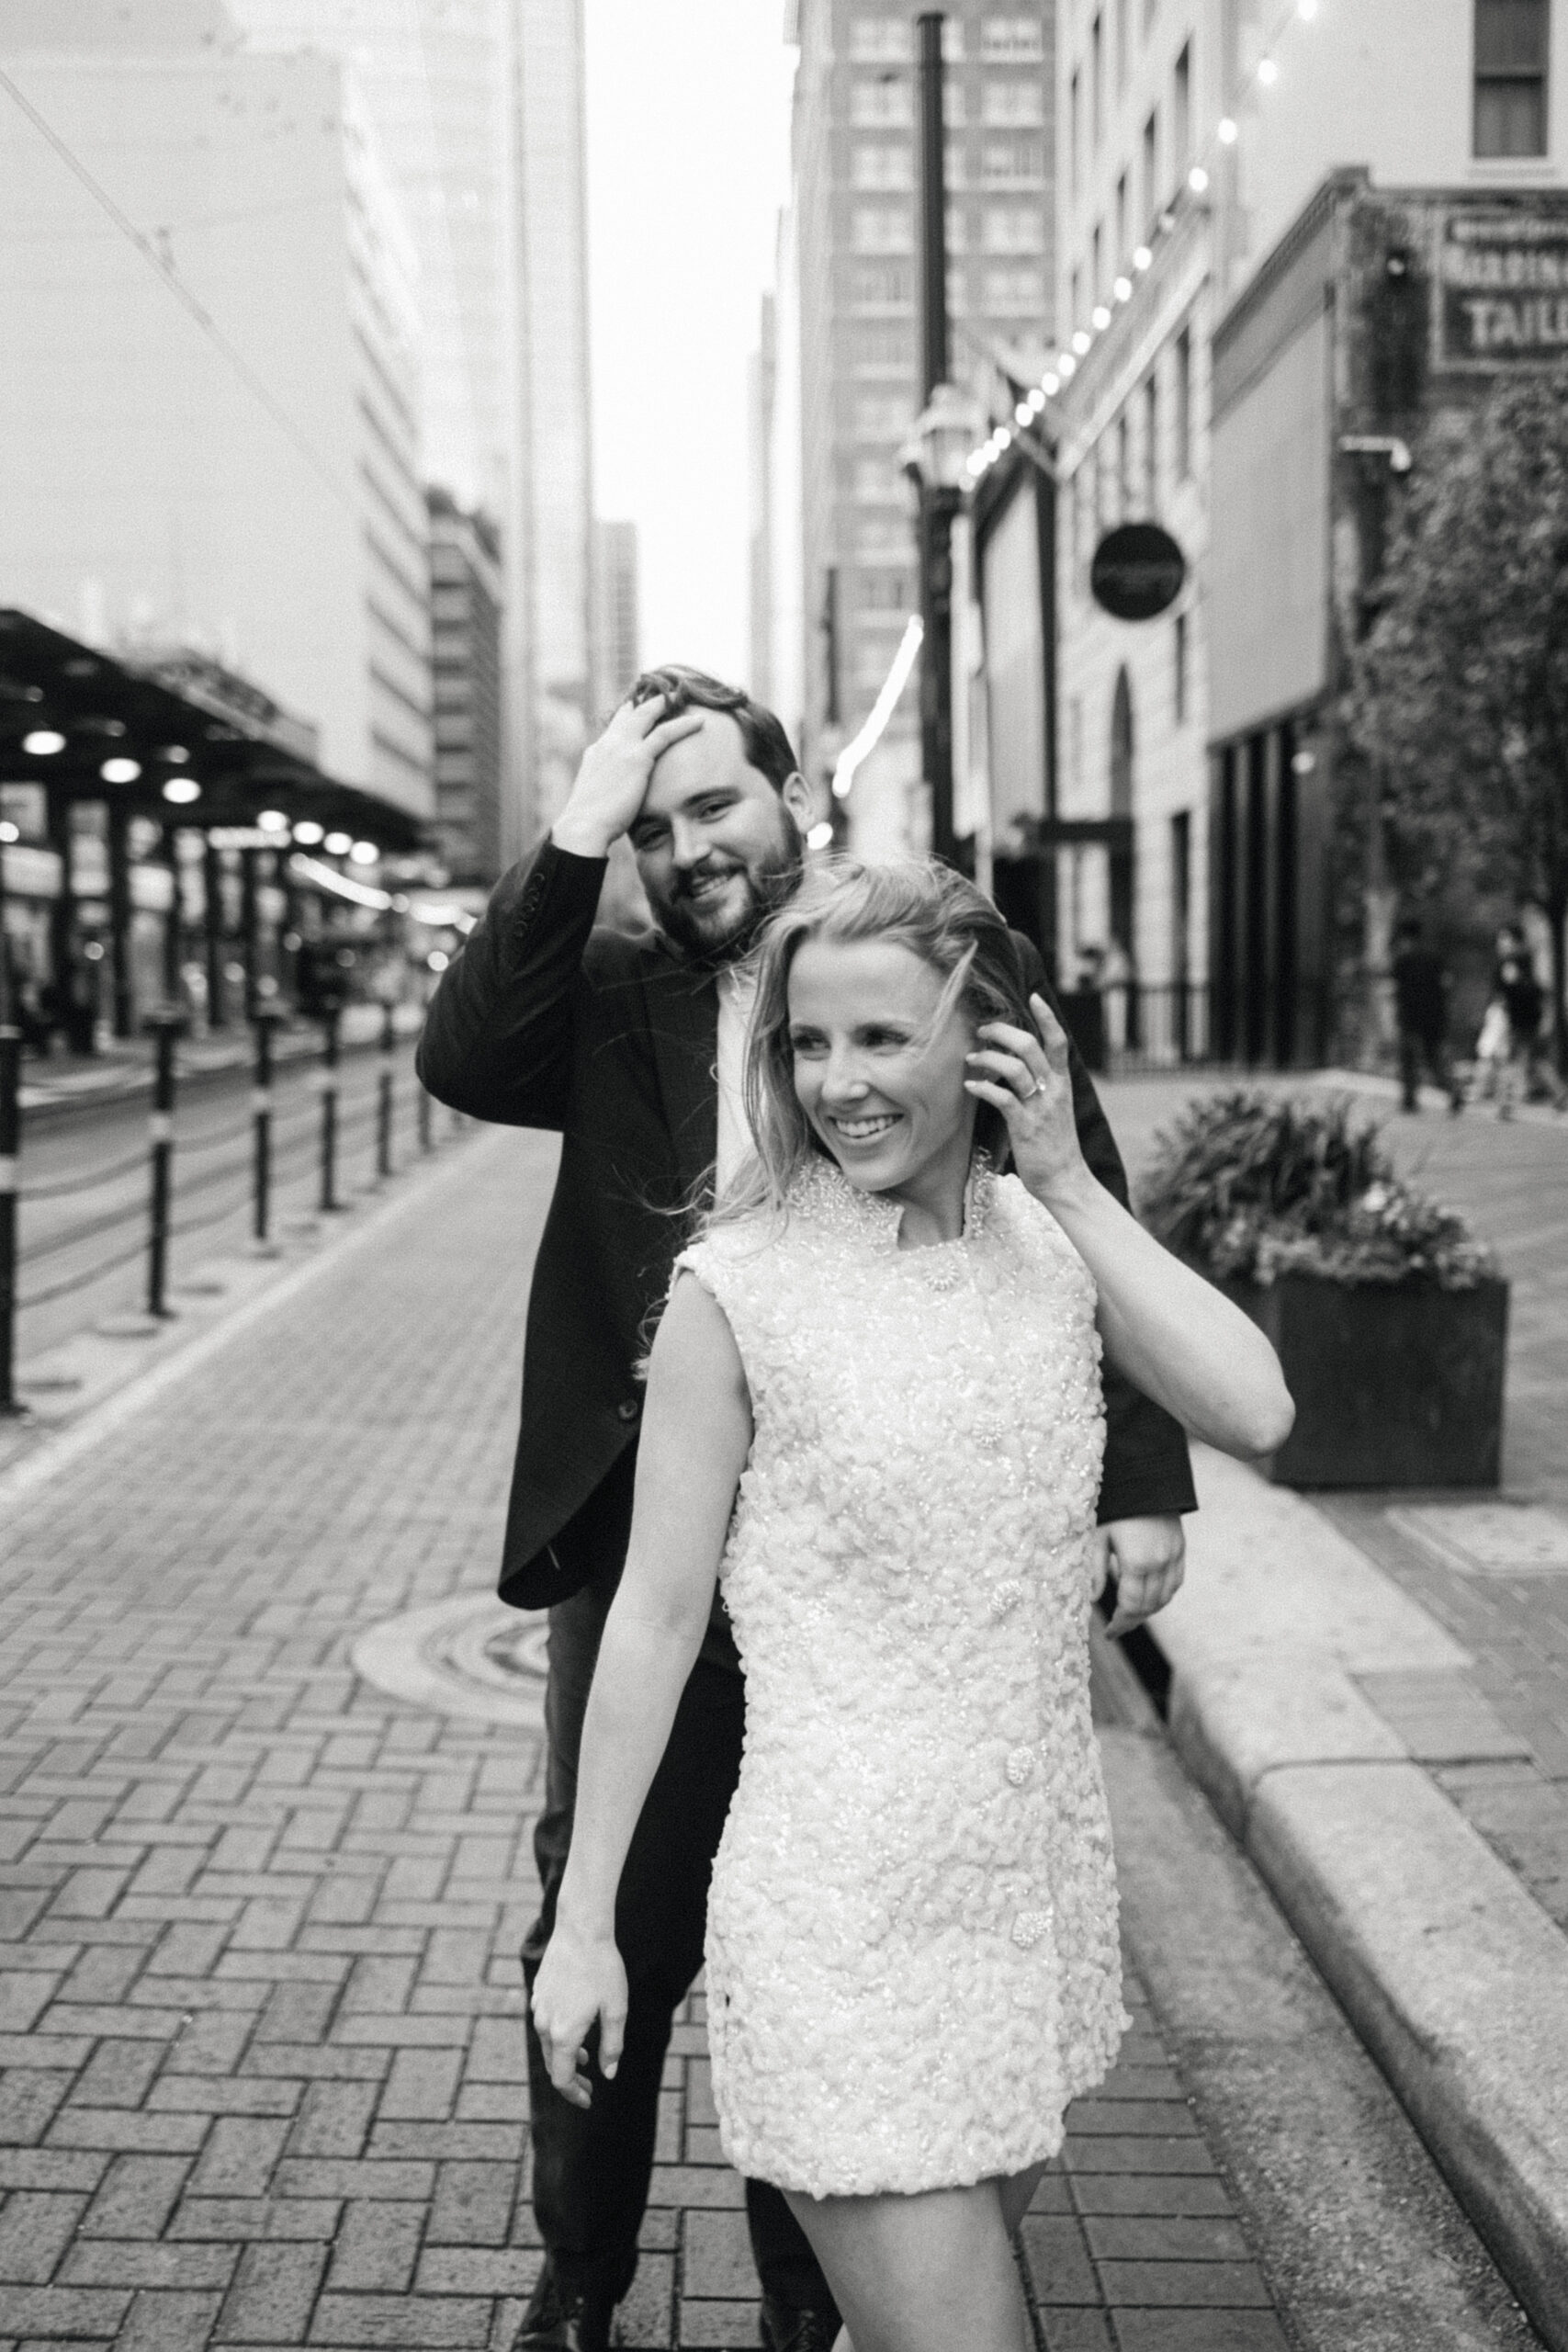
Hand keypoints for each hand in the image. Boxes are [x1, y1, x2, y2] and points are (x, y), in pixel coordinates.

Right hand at [530, 1919, 627, 2109]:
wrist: (581, 1931)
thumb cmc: (603, 1969)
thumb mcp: (616, 2010)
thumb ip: (612, 2047)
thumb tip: (608, 2075)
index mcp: (564, 2034)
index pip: (562, 2079)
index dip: (575, 2095)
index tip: (589, 2102)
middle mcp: (545, 2025)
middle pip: (553, 2065)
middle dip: (571, 2080)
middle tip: (591, 2087)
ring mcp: (538, 2008)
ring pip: (547, 2045)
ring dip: (566, 2057)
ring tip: (588, 2057)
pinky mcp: (538, 1994)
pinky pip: (545, 2024)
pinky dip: (558, 2037)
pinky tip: (577, 2028)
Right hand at [550, 696, 703, 860]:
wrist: (584, 825)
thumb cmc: (590, 822)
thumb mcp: (596, 797)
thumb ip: (607, 787)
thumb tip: (616, 796)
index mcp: (596, 754)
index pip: (614, 728)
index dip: (627, 716)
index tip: (636, 708)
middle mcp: (607, 744)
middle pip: (629, 715)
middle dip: (645, 704)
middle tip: (662, 696)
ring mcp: (622, 748)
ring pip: (647, 717)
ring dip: (663, 705)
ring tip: (679, 697)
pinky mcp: (637, 758)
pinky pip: (665, 734)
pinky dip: (684, 725)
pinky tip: (699, 721)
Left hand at [964, 992, 1090, 1204]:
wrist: (1066, 1179)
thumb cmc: (1055, 1144)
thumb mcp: (1055, 1108)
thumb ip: (1041, 1086)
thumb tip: (1018, 1066)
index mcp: (1061, 1083)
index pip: (1058, 1041)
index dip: (1046, 1016)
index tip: (1032, 996)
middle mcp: (1053, 1091)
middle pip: (1030, 1046)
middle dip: (1002, 1032)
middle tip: (982, 1030)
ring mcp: (1040, 1108)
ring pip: (1015, 1069)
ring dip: (987, 1059)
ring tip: (971, 1059)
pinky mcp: (1025, 1127)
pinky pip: (1003, 1099)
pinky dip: (984, 1088)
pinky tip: (971, 1086)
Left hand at [1100, 1514, 1184, 1636]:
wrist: (1145, 1477)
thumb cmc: (1115, 1505)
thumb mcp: (1098, 1536)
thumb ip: (1095, 1570)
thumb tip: (1092, 1600)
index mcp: (1137, 1562)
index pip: (1131, 1605)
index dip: (1120, 1623)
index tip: (1108, 1633)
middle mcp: (1160, 1563)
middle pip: (1149, 1606)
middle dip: (1132, 1620)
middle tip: (1117, 1628)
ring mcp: (1174, 1556)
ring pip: (1165, 1597)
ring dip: (1149, 1610)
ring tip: (1130, 1615)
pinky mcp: (1180, 1549)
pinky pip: (1176, 1582)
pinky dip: (1164, 1595)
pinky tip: (1150, 1597)